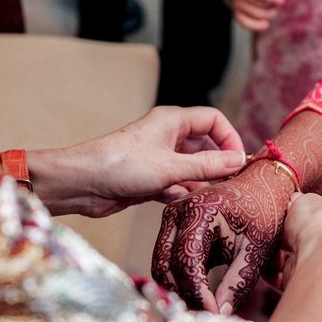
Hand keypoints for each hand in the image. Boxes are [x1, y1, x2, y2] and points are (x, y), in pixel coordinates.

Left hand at [29, 106, 245, 216]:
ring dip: (200, 182)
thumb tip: (238, 161)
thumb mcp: (171, 166)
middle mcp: (168, 136)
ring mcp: (159, 158)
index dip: (229, 137)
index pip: (213, 120)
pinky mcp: (151, 178)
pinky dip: (182, 192)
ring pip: (191, 167)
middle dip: (217, 164)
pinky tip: (181, 202)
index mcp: (173, 121)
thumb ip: (207, 165)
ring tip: (208, 197)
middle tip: (230, 184)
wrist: (82, 184)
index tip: (238, 160)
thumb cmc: (122, 165)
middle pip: (205, 146)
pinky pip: (177, 183)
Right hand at [152, 159, 295, 312]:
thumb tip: (221, 314)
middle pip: (165, 265)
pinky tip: (203, 293)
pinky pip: (168, 260)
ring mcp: (171, 218)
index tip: (214, 313)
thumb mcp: (256, 248)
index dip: (197, 292)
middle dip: (184, 293)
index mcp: (199, 211)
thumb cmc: (263, 212)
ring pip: (161, 265)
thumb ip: (238, 281)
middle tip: (207, 314)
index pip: (186, 261)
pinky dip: (182, 279)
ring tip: (206, 306)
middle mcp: (177, 211)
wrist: (260, 186)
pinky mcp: (173, 227)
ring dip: (180, 288)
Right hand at [227, 0, 284, 31]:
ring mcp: (236, 3)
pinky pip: (247, 23)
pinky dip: (257, 25)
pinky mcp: (236, 13)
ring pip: (257, 14)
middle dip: (273, 5)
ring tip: (274, 10)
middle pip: (260, 3)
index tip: (282, 1)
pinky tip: (266, 25)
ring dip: (269, 14)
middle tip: (278, 3)